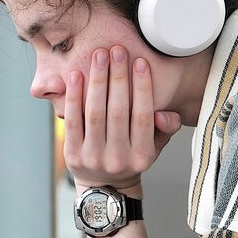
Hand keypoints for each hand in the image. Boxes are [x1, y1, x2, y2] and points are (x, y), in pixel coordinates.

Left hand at [65, 46, 181, 190]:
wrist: (103, 187)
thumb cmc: (131, 158)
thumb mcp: (155, 148)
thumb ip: (165, 129)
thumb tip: (164, 113)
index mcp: (142, 155)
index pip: (143, 116)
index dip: (142, 87)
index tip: (140, 61)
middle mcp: (118, 158)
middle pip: (118, 111)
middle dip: (118, 77)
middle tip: (117, 51)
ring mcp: (93, 157)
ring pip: (95, 114)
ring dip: (97, 81)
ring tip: (99, 56)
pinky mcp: (72, 154)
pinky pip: (73, 121)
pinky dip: (74, 97)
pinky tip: (76, 76)